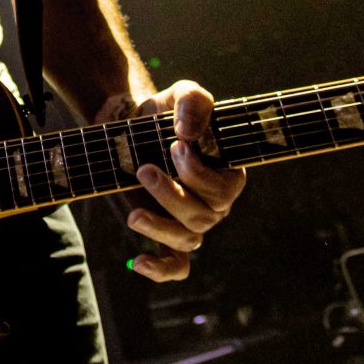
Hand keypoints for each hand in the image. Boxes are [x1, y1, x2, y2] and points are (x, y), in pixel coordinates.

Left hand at [122, 81, 245, 282]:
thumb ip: (194, 102)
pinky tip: (138, 261)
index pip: (223, 190)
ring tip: (134, 212)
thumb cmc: (166, 111)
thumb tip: (189, 135)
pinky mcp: (166, 232)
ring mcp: (191, 220)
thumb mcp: (182, 93)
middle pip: (204, 217)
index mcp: (228, 173)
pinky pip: (175, 265)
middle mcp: (215, 203)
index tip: (175, 146)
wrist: (134, 124)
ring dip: (160, 227)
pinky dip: (159, 270)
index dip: (197, 174)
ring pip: (189, 239)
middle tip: (144, 168)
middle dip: (171, 196)